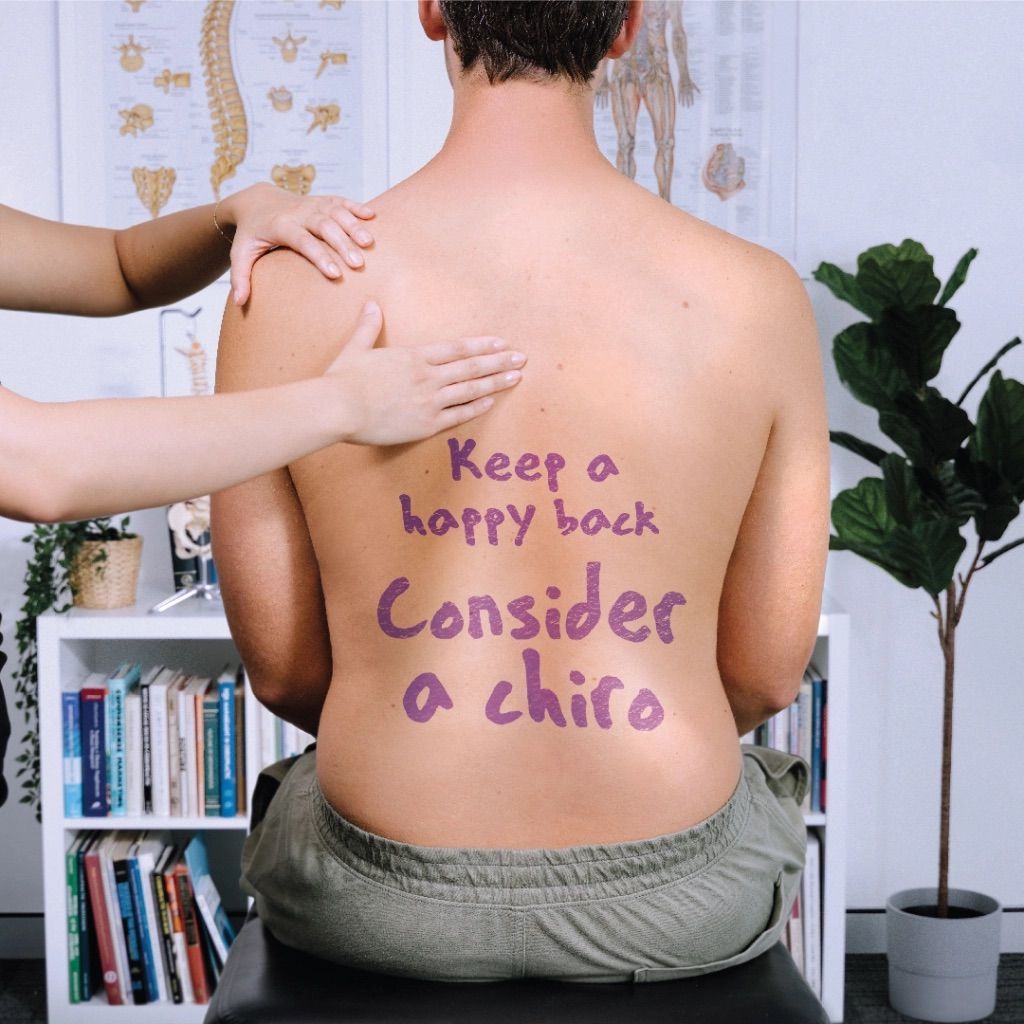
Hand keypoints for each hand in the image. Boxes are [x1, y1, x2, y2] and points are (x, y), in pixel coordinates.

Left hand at [220, 183, 375, 305]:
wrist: (256, 200)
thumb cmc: (251, 233)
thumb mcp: (241, 254)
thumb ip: (240, 278)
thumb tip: (238, 302)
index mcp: (280, 225)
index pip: (302, 240)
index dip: (319, 256)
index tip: (335, 273)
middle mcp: (299, 212)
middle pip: (324, 226)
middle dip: (342, 244)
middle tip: (358, 263)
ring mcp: (312, 204)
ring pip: (336, 213)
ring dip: (354, 226)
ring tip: (369, 244)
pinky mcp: (322, 200)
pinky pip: (342, 201)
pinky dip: (357, 207)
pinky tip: (373, 216)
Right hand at [326, 302, 525, 444]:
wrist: (338, 408)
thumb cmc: (343, 379)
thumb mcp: (356, 348)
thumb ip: (368, 327)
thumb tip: (371, 305)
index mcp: (413, 357)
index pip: (456, 349)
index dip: (480, 345)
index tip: (500, 343)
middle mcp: (427, 377)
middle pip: (470, 367)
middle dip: (498, 362)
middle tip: (521, 358)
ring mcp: (429, 401)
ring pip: (470, 390)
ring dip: (495, 383)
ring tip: (516, 377)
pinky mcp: (425, 424)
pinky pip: (457, 415)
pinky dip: (475, 408)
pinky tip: (491, 402)